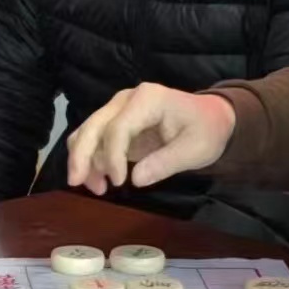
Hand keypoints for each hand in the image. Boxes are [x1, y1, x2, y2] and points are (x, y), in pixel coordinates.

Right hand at [66, 84, 236, 194]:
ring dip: (83, 160)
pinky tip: (99, 181)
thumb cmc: (206, 130)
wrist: (212, 118)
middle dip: (81, 155)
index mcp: (148, 99)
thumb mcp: (195, 149)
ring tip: (97, 188)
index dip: (113, 156)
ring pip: (87, 132)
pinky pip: (93, 139)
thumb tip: (135, 180)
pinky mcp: (116, 123)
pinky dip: (90, 159)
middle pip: (93, 125)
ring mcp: (118, 110)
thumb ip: (165, 163)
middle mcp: (126, 100)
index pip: (119, 126)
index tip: (119, 183)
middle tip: (77, 184)